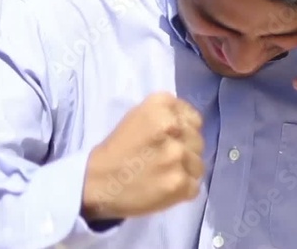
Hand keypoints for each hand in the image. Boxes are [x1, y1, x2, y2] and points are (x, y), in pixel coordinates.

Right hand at [81, 92, 204, 220]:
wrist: (97, 182)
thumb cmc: (117, 149)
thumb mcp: (138, 117)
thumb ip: (167, 116)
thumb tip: (190, 126)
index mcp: (161, 106)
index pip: (194, 118)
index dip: (185, 132)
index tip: (171, 141)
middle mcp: (172, 127)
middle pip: (198, 141)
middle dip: (185, 151)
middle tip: (164, 160)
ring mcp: (177, 156)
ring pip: (199, 165)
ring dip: (185, 172)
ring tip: (163, 175)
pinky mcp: (180, 183)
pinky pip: (195, 187)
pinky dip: (182, 190)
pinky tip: (164, 188)